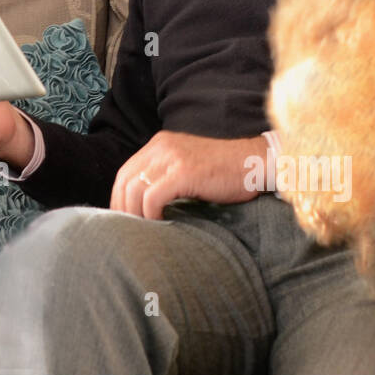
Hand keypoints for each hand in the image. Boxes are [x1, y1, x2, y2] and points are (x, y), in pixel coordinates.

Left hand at [110, 132, 264, 218]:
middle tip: (127, 230)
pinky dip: (150, 214)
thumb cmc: (225, 172)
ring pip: (134, 189)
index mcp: (159, 144)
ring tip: (143, 230)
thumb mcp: (187, 166)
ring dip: (134, 214)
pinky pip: (152, 197)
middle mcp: (162, 147)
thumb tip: (143, 204)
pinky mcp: (183, 172)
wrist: (255, 163)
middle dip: (122, 208)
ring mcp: (172, 158)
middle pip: (125, 181)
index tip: (122, 220)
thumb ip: (165, 176)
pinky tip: (158, 224)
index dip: (119, 198)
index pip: (125, 172)